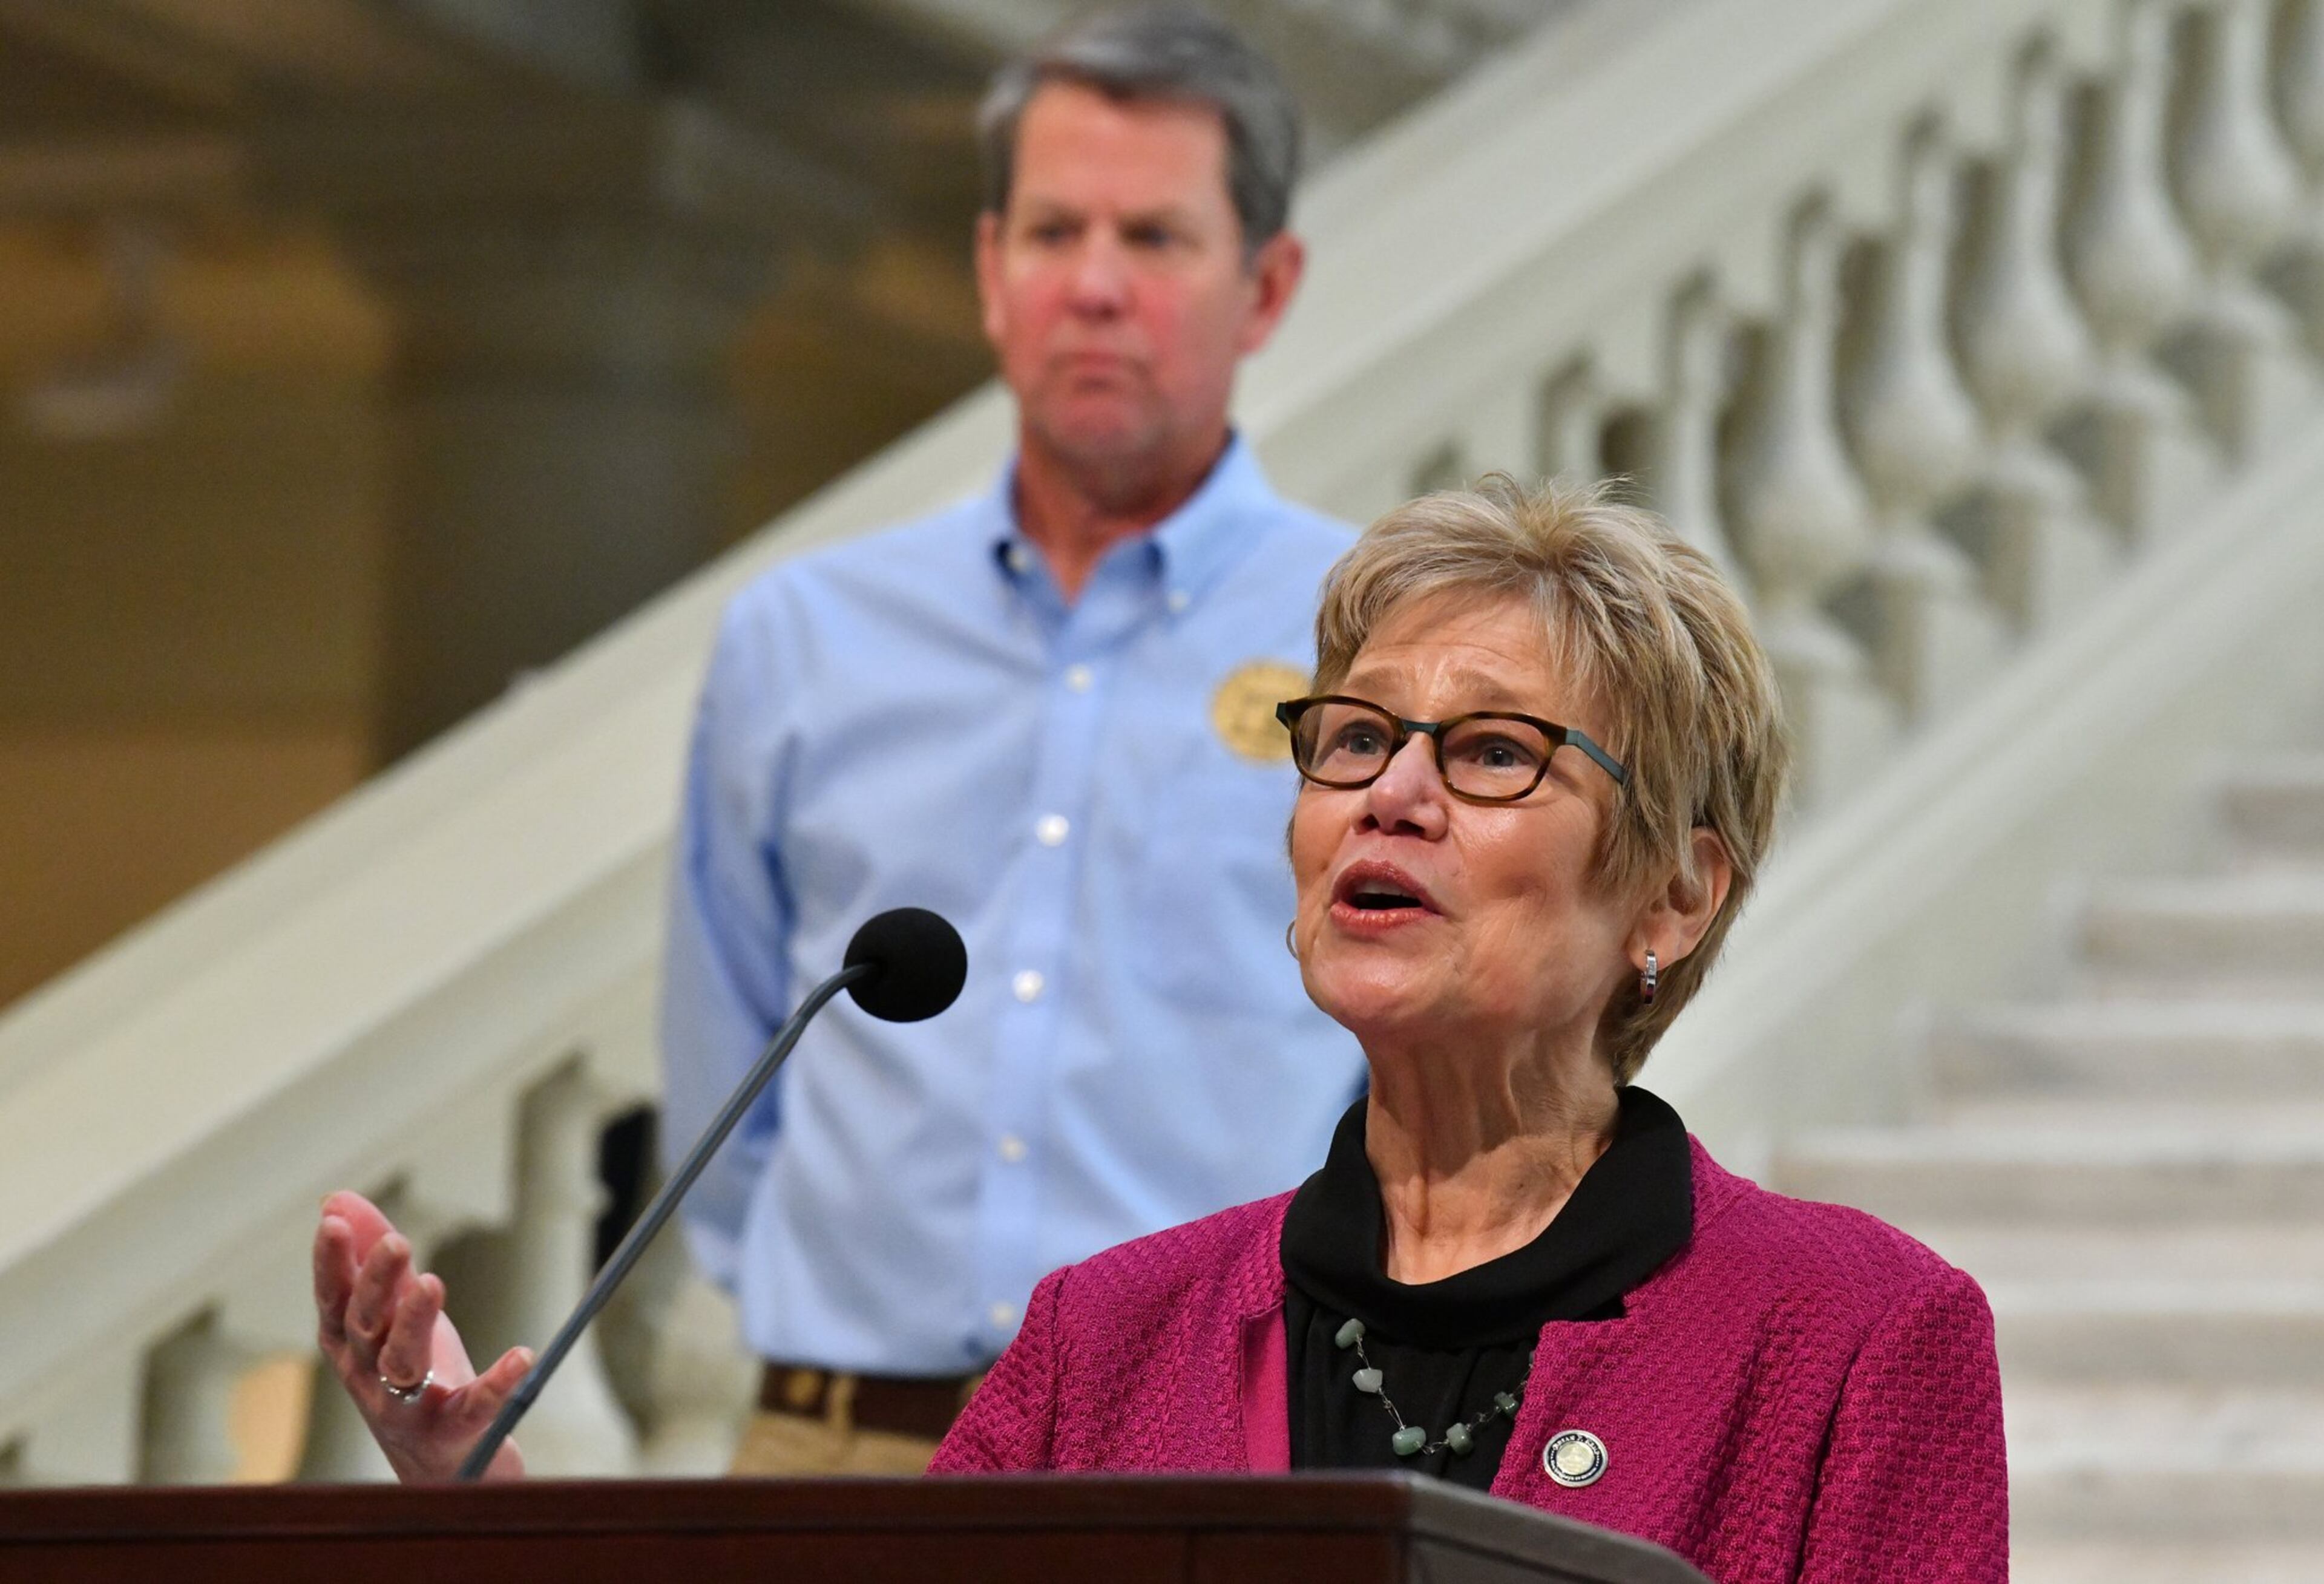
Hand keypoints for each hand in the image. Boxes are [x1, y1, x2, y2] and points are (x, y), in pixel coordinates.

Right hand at [312, 1191, 530, 1482]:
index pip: (334, 1300)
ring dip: (414, 1322)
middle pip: (365, 1327)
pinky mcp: (452, 1431)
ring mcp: (407, 1407)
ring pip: (402, 1364)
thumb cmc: (414, 1376)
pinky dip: (496, 1382)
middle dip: (377, 1283)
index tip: (332, 1223)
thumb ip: (374, 1260)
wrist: (443, 1466)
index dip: (330, 1264)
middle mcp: (369, 1377)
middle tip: (399, 1241)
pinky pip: (473, 1406)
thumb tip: (337, 1199)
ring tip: (433, 1282)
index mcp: (351, 1345)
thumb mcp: (395, 1313)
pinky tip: (522, 1354)